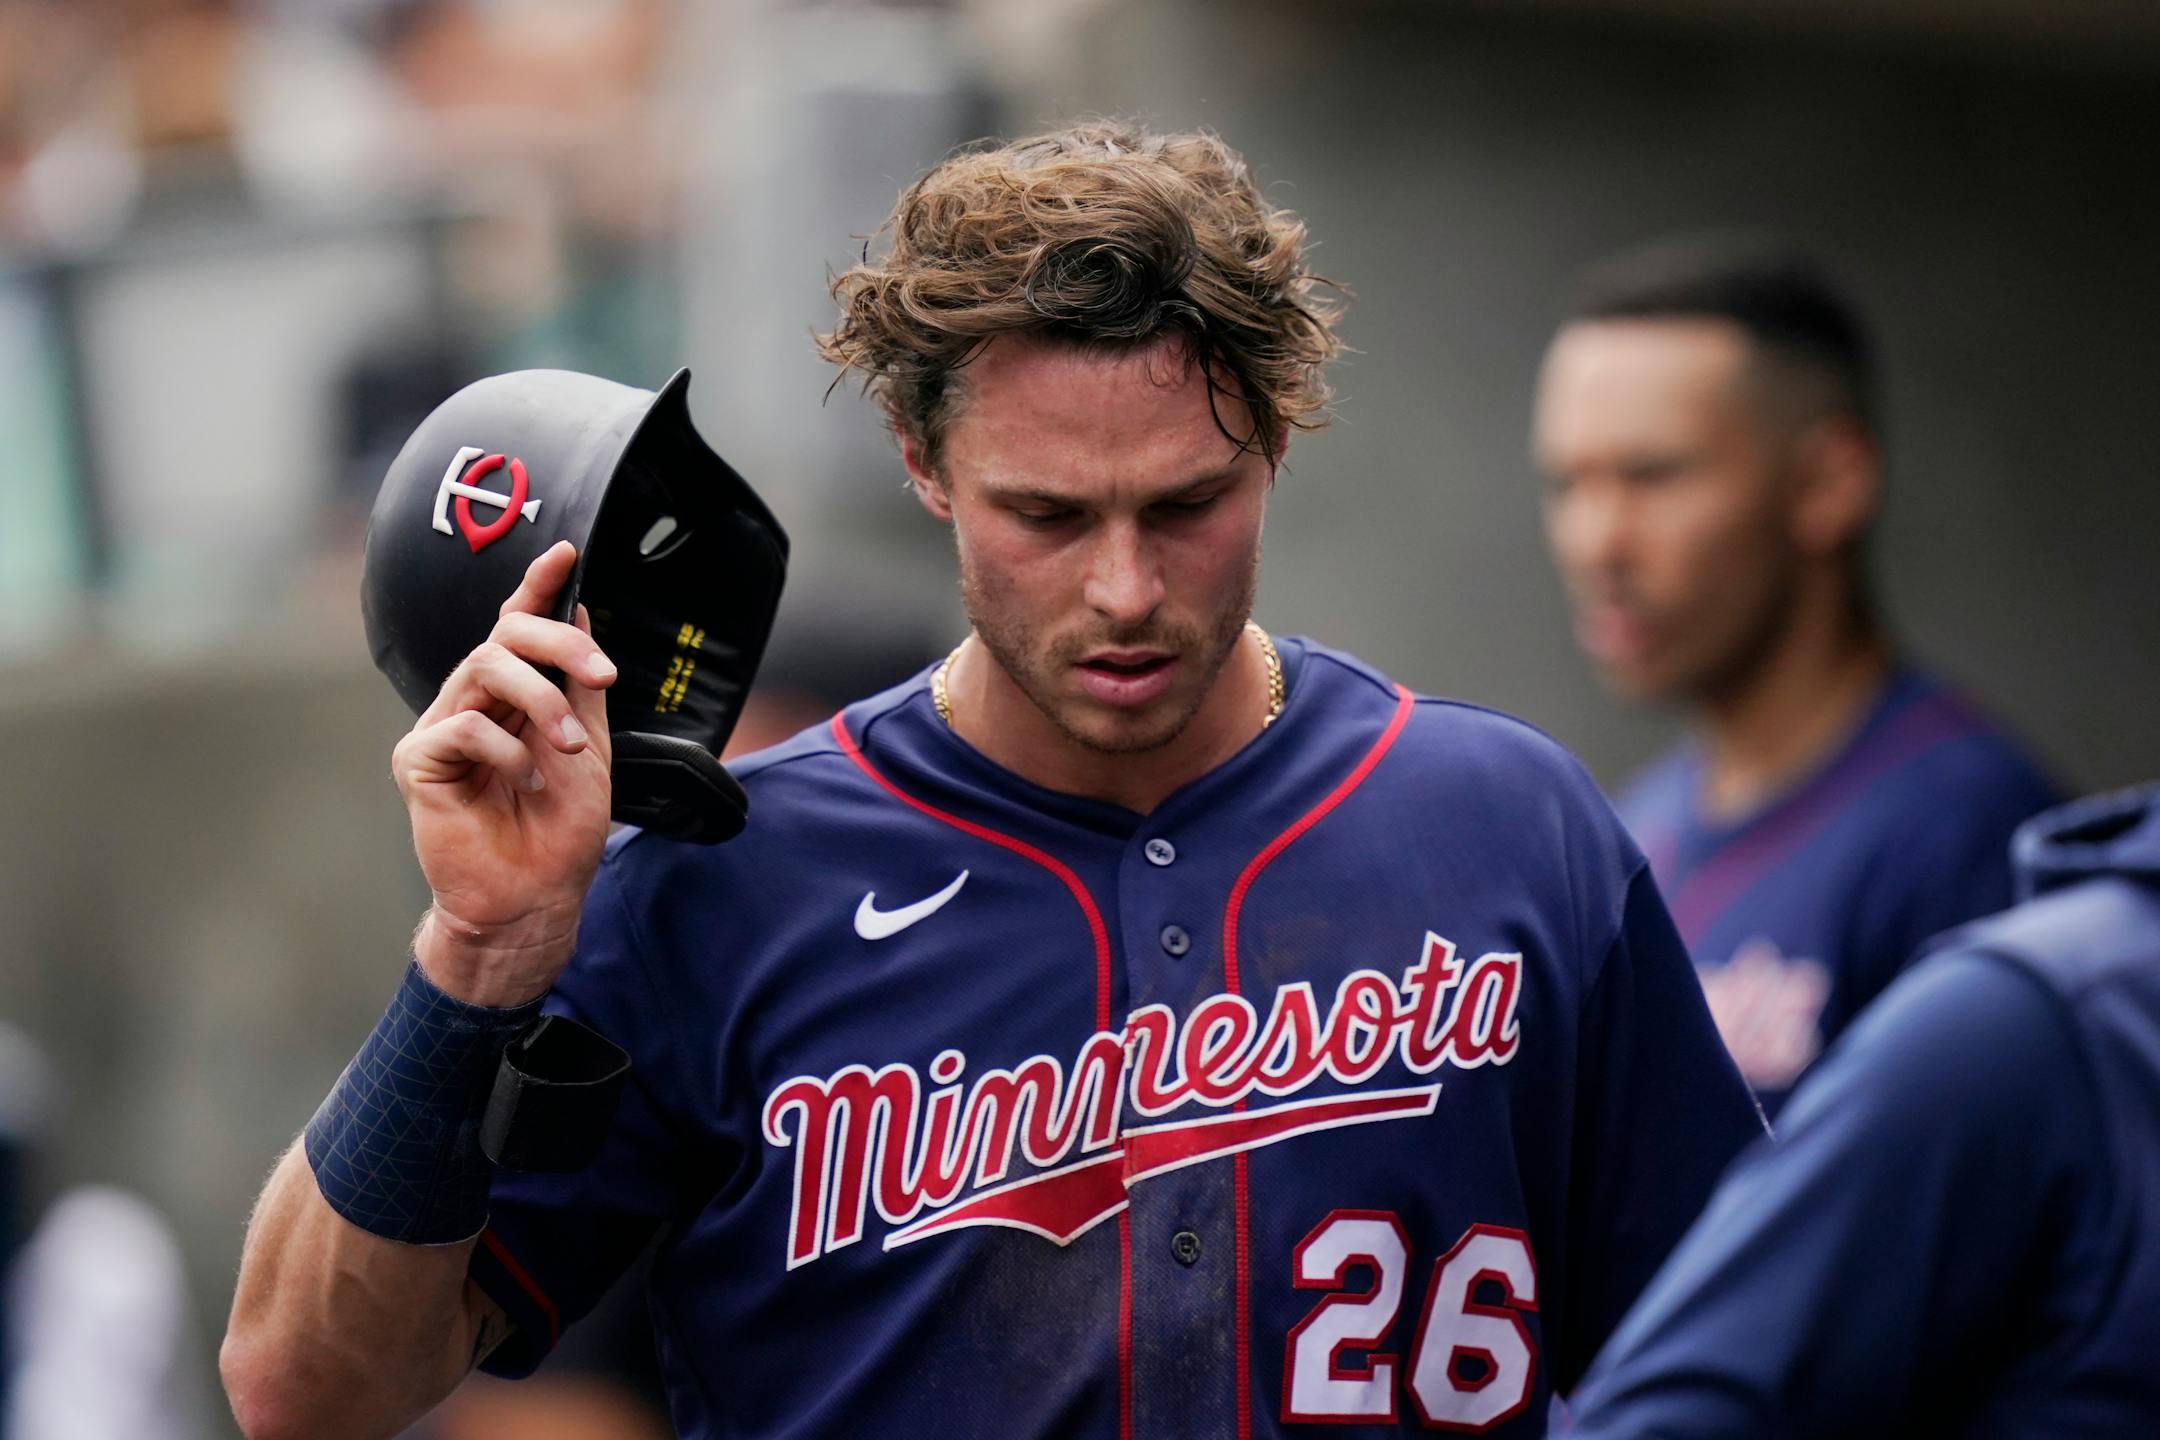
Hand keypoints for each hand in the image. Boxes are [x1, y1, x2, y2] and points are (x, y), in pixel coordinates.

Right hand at [390, 542, 618, 1004]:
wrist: (534, 899)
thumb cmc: (558, 831)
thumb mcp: (587, 746)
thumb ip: (579, 685)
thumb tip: (581, 613)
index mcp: (511, 697)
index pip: (517, 628)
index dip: (537, 587)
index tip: (566, 553)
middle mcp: (471, 703)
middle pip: (504, 637)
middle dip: (559, 645)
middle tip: (602, 678)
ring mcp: (441, 728)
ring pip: (486, 669)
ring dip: (543, 701)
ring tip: (569, 746)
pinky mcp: (418, 761)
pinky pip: (464, 726)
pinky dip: (508, 751)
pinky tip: (525, 784)